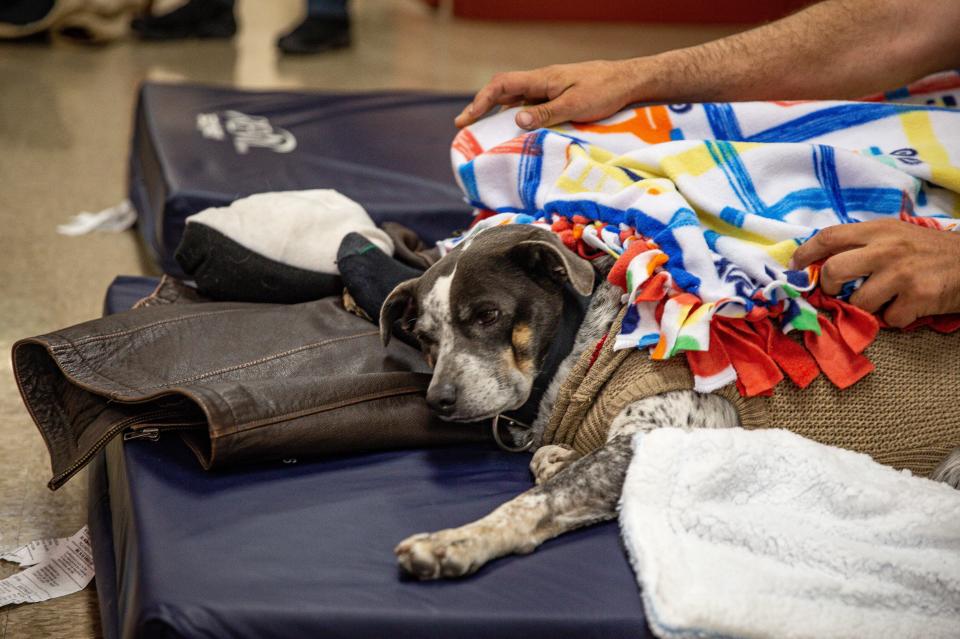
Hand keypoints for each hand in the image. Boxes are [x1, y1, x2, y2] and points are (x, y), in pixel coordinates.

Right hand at [454, 59, 649, 129]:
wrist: (629, 82)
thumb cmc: (605, 91)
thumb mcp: (575, 104)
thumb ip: (546, 112)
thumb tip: (516, 120)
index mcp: (541, 80)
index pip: (501, 86)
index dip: (480, 101)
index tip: (466, 120)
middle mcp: (541, 83)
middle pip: (503, 93)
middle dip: (481, 110)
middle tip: (466, 130)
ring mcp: (549, 90)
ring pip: (516, 101)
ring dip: (498, 116)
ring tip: (485, 136)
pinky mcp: (559, 98)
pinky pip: (531, 108)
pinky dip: (518, 119)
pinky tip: (517, 134)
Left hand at [791, 219, 959, 326]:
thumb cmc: (929, 251)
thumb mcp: (895, 235)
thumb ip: (862, 244)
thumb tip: (822, 263)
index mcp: (878, 230)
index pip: (828, 237)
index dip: (804, 254)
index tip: (793, 268)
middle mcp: (887, 248)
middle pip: (833, 270)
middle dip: (827, 287)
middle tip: (835, 292)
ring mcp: (902, 273)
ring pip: (858, 301)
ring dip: (866, 307)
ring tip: (885, 299)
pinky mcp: (917, 297)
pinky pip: (887, 319)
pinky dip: (894, 318)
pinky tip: (908, 306)